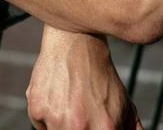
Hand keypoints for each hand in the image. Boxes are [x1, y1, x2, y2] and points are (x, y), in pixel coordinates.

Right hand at [26, 28, 142, 129]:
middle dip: (79, 129)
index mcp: (106, 129)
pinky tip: (55, 96)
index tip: (95, 124)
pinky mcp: (36, 108)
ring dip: (61, 126)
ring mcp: (56, 119)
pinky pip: (40, 125)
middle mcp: (79, 127)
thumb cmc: (101, 76)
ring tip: (69, 104)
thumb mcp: (126, 107)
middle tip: (81, 115)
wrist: (77, 42)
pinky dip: (46, 116)